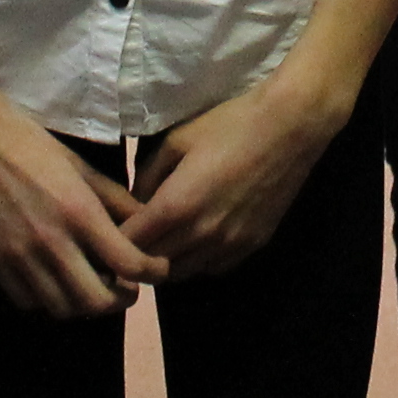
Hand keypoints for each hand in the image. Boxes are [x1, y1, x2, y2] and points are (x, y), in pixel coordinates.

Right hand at [0, 86, 163, 318]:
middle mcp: (50, 240)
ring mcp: (19, 256)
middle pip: (96, 301)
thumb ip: (116, 200)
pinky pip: (28, 302)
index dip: (152, 272)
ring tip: (92, 286)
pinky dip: (49, 302)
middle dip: (120, 300)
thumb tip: (148, 224)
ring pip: (61, 309)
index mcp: (79, 211)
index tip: (158, 269)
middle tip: (126, 287)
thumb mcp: (82, 167)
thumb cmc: (32, 145)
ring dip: (84, 305)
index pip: (128, 263)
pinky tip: (57, 283)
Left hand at [125, 72, 351, 280]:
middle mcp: (201, 236)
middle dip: (135, 256)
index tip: (107, 231)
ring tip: (160, 242)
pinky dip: (196, 261)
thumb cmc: (230, 123)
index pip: (129, 244)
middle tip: (129, 239)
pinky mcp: (252, 246)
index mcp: (176, 207)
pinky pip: (212, 268)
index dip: (113, 241)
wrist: (291, 127)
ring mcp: (229, 245)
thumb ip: (148, 175)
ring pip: (183, 273)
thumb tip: (134, 201)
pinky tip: (195, 240)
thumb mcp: (176, 139)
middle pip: (153, 266)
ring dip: (166, 262)